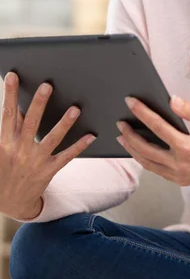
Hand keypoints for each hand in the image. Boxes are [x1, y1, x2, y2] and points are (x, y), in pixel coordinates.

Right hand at [0, 72, 96, 219]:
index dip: (10, 94)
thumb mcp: (0, 149)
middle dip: (39, 103)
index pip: (8, 113)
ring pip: (52, 138)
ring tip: (75, 108)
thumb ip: (10, 128)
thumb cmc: (4, 169)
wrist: (10, 202)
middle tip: (48, 85)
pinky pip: (66, 156)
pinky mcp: (49, 171)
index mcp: (5, 142)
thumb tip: (18, 105)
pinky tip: (91, 136)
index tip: (13, 76)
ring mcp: (36, 161)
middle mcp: (20, 150)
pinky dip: (79, 146)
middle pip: (31, 122)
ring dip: (64, 123)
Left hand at [116, 95, 189, 185]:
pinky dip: (145, 160)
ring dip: (133, 150)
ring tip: (123, 138)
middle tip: (120, 123)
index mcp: (187, 147)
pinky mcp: (180, 180)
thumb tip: (172, 100)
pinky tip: (140, 151)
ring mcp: (179, 175)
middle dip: (130, 135)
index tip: (130, 102)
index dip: (142, 113)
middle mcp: (179, 164)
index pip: (157, 127)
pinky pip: (157, 170)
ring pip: (148, 163)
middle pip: (145, 149)